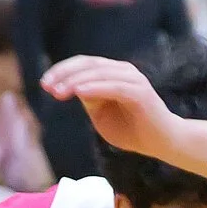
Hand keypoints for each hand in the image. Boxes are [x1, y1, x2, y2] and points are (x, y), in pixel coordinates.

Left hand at [40, 57, 179, 158]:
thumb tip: (72, 88)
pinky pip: (113, 86)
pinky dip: (95, 88)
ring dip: (76, 81)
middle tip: (47, 87)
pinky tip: (79, 93)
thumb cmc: (133, 131)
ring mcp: (133, 80)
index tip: (44, 84)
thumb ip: (89, 100)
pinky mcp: (140, 93)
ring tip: (58, 92)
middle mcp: (123, 71)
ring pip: (99, 73)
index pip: (84, 64)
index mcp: (114, 73)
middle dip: (64, 74)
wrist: (162, 143)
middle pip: (88, 64)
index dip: (62, 71)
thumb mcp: (102, 115)